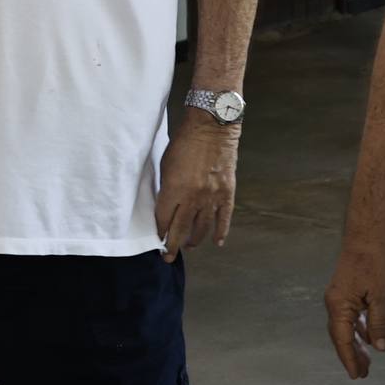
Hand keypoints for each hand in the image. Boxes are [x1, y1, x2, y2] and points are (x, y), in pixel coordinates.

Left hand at [155, 113, 237, 262]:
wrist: (212, 127)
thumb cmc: (184, 142)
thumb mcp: (166, 163)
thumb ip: (167, 187)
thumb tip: (166, 204)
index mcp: (173, 189)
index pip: (163, 219)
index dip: (159, 231)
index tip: (157, 239)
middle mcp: (192, 198)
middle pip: (180, 229)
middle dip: (173, 246)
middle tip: (168, 257)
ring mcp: (212, 197)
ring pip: (202, 227)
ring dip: (195, 240)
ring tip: (190, 246)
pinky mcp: (227, 193)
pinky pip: (224, 218)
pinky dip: (221, 231)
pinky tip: (217, 242)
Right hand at [323, 227, 384, 379]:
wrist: (368, 235)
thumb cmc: (375, 264)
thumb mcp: (382, 297)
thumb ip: (379, 324)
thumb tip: (379, 348)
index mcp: (339, 307)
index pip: (342, 340)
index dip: (350, 359)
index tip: (356, 376)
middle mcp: (334, 303)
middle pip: (340, 335)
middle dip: (351, 355)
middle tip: (362, 374)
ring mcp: (339, 296)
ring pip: (345, 326)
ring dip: (355, 344)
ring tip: (367, 361)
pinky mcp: (346, 290)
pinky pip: (350, 316)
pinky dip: (358, 329)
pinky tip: (368, 336)